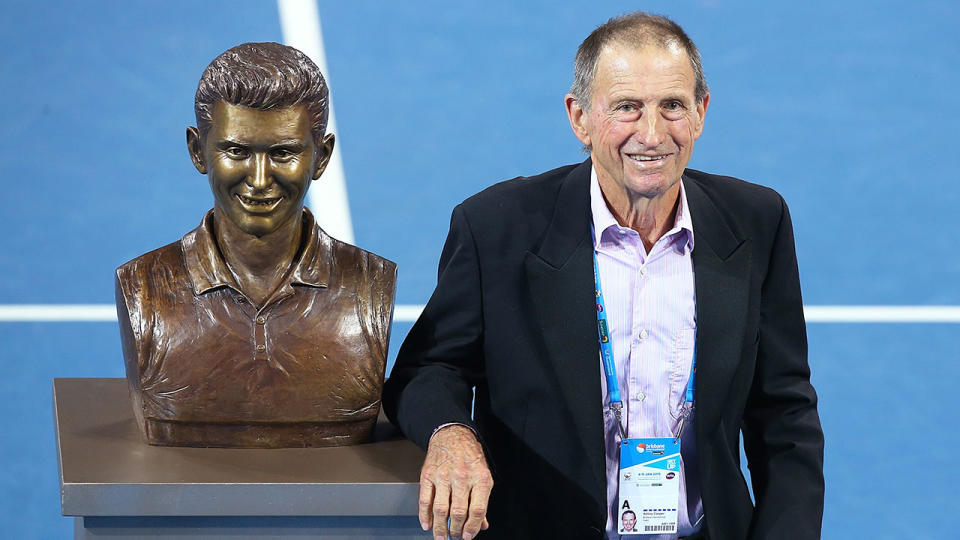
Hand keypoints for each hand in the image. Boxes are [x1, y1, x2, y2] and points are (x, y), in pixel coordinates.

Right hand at [419, 425, 492, 539]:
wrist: (452, 435)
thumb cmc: (470, 456)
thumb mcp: (483, 475)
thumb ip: (482, 501)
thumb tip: (482, 525)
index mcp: (480, 478)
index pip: (478, 509)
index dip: (472, 528)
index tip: (468, 536)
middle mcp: (462, 477)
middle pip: (458, 512)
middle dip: (456, 530)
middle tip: (455, 537)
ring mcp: (443, 476)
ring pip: (440, 509)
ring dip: (440, 528)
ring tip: (441, 537)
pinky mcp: (428, 475)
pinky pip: (424, 500)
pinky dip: (424, 516)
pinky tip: (427, 525)